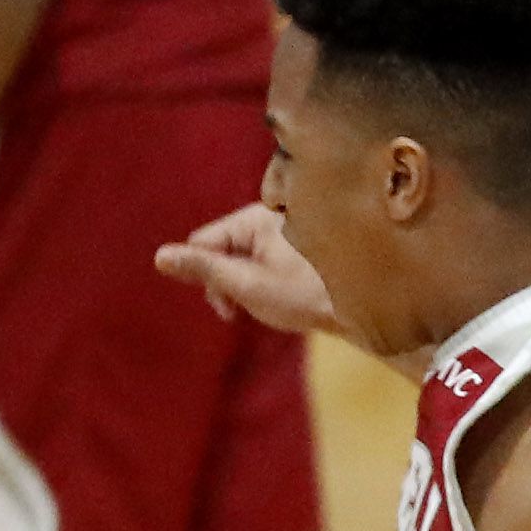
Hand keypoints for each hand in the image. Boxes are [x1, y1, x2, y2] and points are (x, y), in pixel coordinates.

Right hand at [154, 203, 343, 337]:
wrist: (368, 307)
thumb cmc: (308, 296)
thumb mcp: (248, 286)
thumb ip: (204, 270)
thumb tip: (161, 257)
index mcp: (254, 218)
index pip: (203, 241)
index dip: (205, 277)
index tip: (226, 310)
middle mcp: (269, 218)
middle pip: (223, 250)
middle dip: (228, 283)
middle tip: (245, 313)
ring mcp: (286, 233)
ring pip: (245, 260)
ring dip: (248, 287)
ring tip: (274, 307)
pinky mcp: (300, 250)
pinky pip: (267, 264)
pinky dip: (268, 285)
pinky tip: (288, 302)